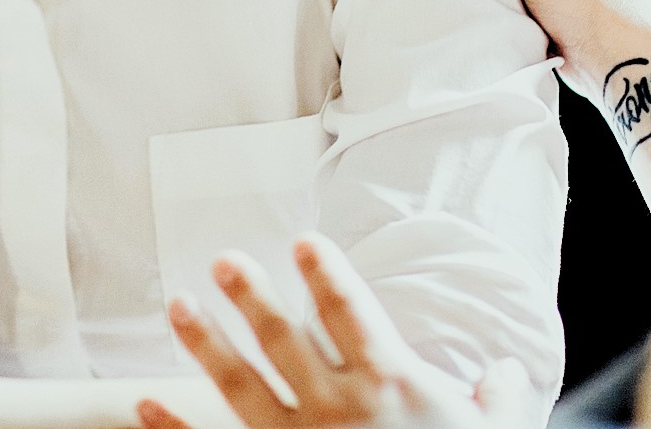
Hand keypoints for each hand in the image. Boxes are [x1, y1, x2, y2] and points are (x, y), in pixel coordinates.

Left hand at [136, 236, 530, 428]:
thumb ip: (498, 401)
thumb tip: (506, 371)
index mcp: (391, 385)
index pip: (352, 312)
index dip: (327, 273)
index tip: (303, 241)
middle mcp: (340, 407)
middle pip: (285, 339)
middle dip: (252, 296)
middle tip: (222, 260)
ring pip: (242, 385)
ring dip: (206, 344)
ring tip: (177, 307)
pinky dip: (176, 427)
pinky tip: (144, 402)